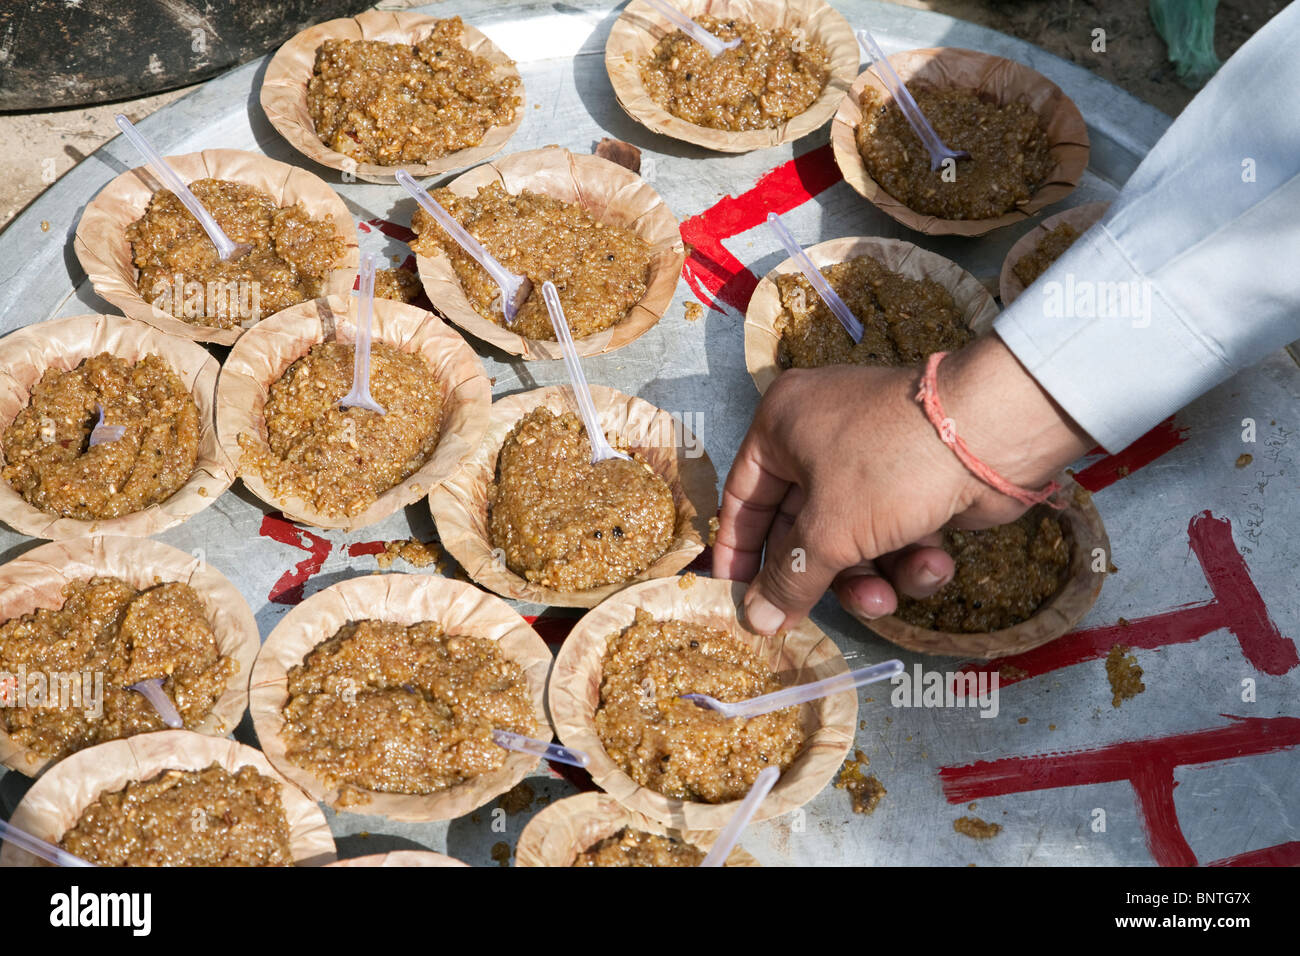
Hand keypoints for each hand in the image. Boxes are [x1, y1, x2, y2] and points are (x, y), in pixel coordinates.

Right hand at [713, 335, 1091, 633]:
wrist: (996, 433)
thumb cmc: (890, 466)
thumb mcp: (829, 531)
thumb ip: (788, 579)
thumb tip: (753, 621)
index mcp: (783, 425)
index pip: (743, 496)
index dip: (738, 550)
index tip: (736, 597)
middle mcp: (821, 436)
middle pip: (801, 526)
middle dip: (818, 576)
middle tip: (807, 621)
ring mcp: (872, 457)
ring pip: (851, 537)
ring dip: (870, 577)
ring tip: (888, 600)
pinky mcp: (915, 479)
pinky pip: (894, 529)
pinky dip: (911, 555)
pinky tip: (935, 563)